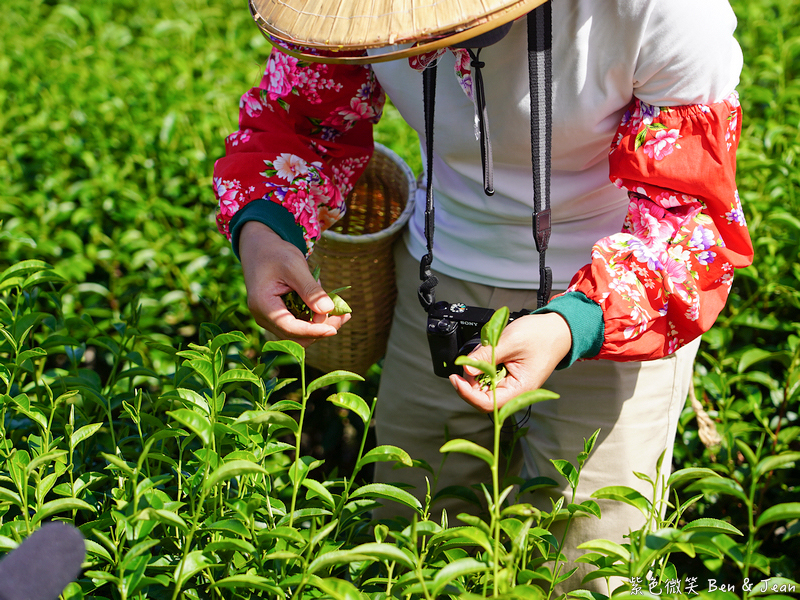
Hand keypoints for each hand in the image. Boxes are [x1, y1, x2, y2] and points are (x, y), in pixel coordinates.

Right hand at [239, 221, 350, 345]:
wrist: (260, 249)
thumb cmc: (276, 254)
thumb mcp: (295, 266)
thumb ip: (310, 289)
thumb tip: (328, 310)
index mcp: (263, 305)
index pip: (290, 328)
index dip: (313, 331)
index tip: (334, 329)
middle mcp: (264, 317)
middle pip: (295, 336)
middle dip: (321, 330)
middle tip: (344, 315)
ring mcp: (271, 319)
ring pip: (299, 334)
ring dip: (321, 326)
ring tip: (342, 312)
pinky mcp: (279, 317)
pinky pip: (299, 325)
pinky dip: (316, 320)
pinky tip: (332, 309)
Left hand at [449, 312, 571, 411]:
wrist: (557, 329)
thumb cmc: (541, 335)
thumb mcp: (509, 341)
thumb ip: (486, 356)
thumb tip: (466, 369)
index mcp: (520, 389)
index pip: (488, 403)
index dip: (468, 394)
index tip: (456, 379)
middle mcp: (516, 391)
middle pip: (483, 398)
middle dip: (470, 383)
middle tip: (465, 363)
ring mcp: (512, 385)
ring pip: (485, 389)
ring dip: (477, 374)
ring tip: (479, 355)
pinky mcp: (509, 377)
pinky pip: (490, 379)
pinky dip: (483, 368)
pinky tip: (485, 356)